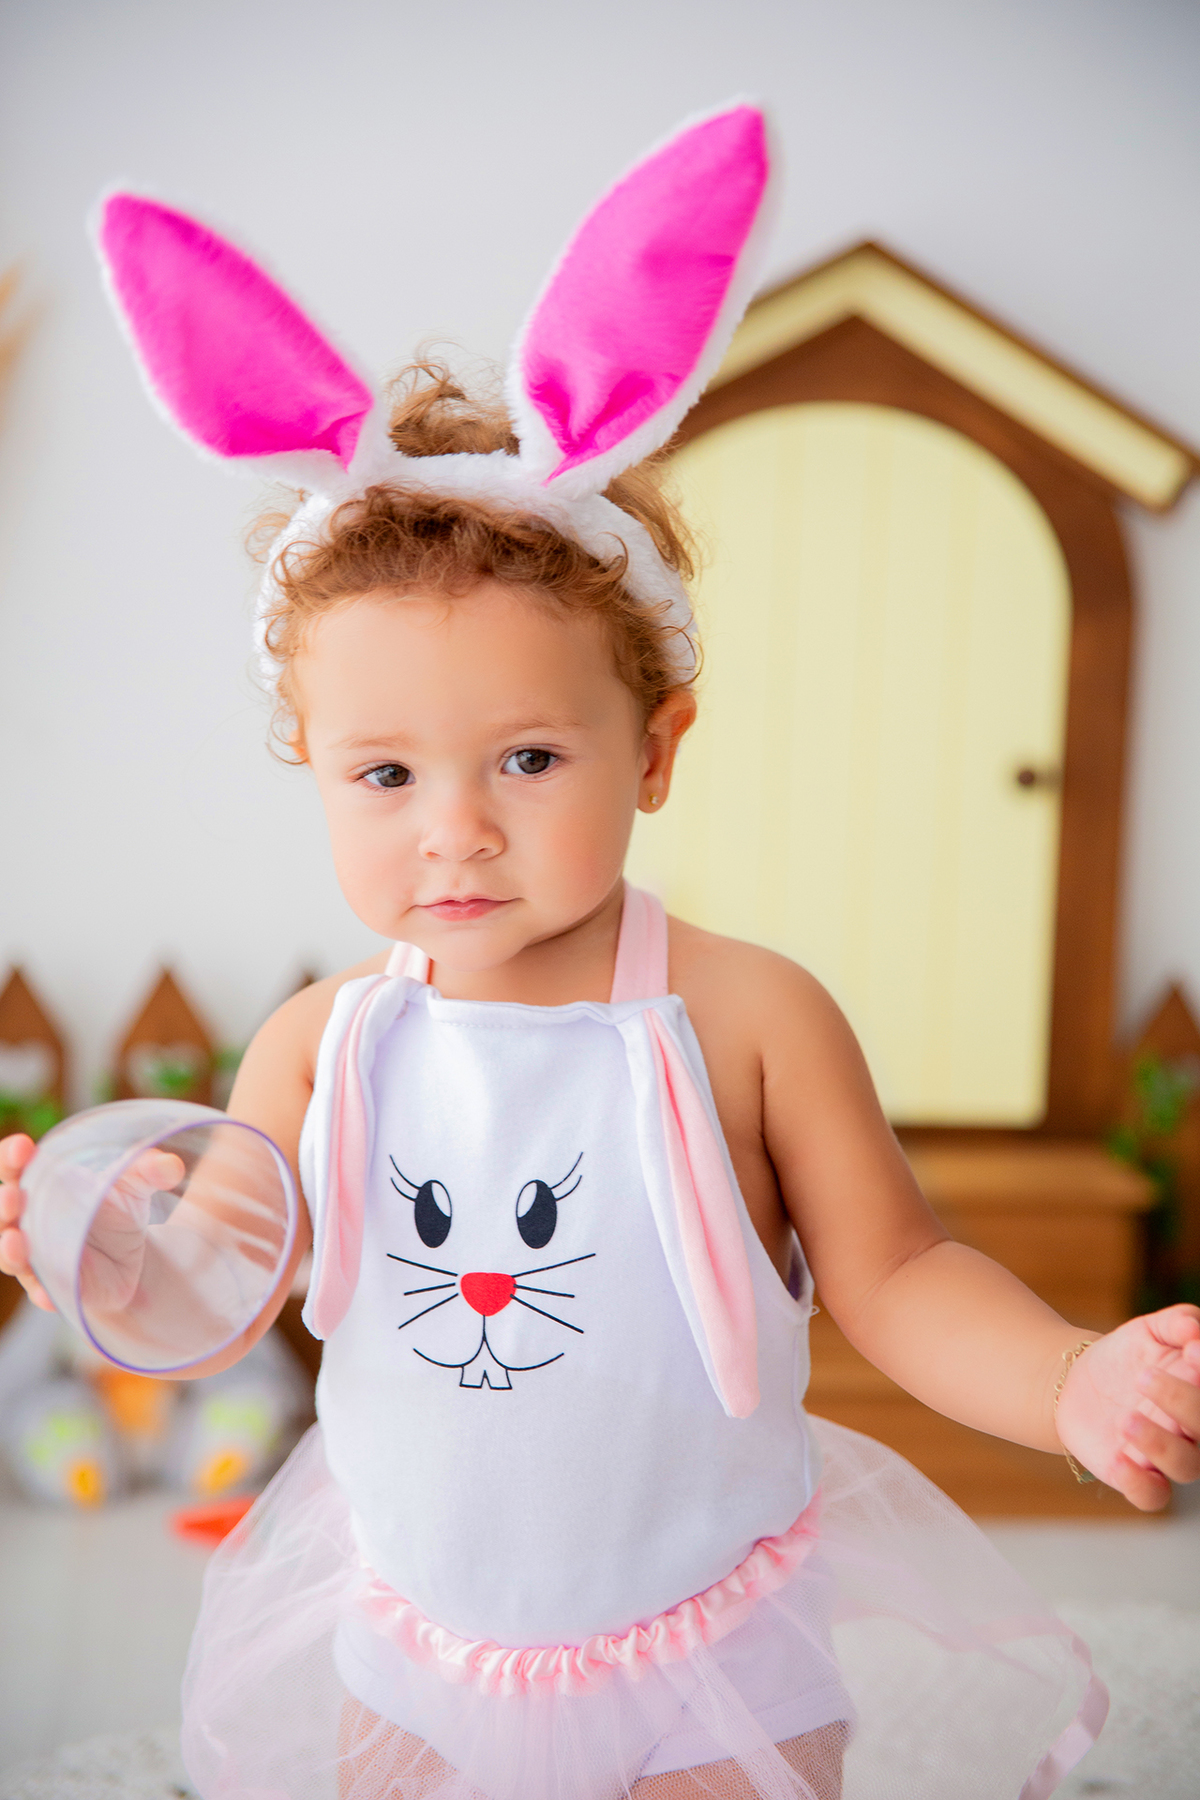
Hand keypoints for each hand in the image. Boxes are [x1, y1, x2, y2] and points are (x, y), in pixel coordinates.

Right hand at [0, 1133, 185, 1316]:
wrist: (136, 1254)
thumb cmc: (120, 1206)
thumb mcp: (137, 1181)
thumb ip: (151, 1169)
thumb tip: (172, 1166)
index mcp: (42, 1184)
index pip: (13, 1168)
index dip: (10, 1159)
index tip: (22, 1147)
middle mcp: (30, 1221)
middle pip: (5, 1213)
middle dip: (5, 1205)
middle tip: (14, 1197)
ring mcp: (39, 1256)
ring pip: (12, 1256)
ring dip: (10, 1250)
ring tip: (16, 1241)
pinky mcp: (56, 1286)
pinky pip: (42, 1293)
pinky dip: (43, 1293)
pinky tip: (49, 1295)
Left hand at [1056, 1304, 1199, 1510]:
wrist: (1079, 1380)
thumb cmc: (1129, 1356)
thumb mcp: (1150, 1330)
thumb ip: (1177, 1323)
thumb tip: (1194, 1329)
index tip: (1191, 1351)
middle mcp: (1195, 1430)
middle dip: (1184, 1403)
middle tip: (1143, 1377)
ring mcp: (1167, 1456)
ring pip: (1186, 1467)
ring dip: (1160, 1444)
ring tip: (1126, 1419)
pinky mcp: (1136, 1475)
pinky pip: (1151, 1496)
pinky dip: (1139, 1482)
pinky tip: (1118, 1459)